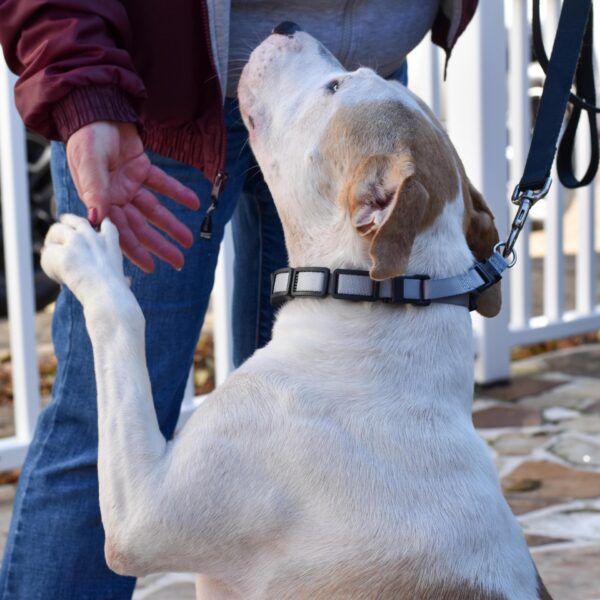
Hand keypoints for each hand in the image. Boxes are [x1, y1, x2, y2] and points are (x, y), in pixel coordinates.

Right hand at [66, 121, 199, 271]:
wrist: (96, 107)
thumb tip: (96, 220)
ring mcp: (129, 184)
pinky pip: (162, 184)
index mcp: (99, 200)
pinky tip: (194, 202)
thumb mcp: (89, 163)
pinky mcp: (142, 168)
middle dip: (159, 244)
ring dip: (171, 224)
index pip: (119, 231)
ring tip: (189, 240)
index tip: (151, 267)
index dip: (135, 250)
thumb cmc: (86, 136)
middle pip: (141, 226)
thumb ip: (95, 191)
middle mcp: (115, 196)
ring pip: (154, 209)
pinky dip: (178, 192)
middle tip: (179, 261)